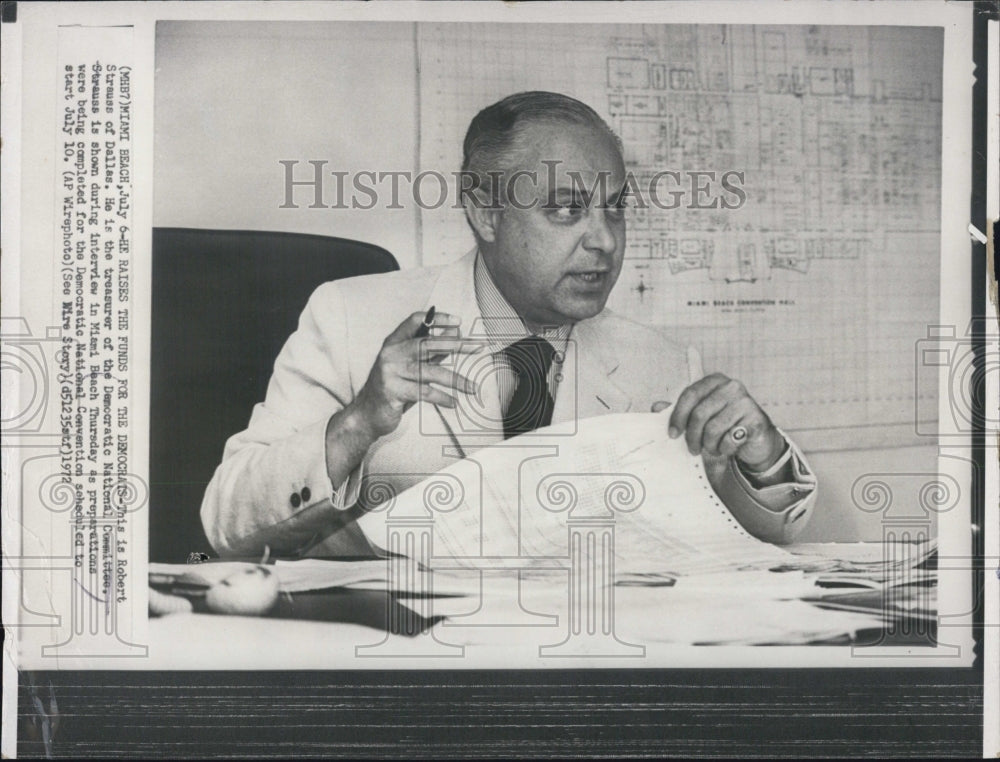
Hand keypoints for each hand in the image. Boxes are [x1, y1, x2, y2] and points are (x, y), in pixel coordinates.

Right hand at [351, 311, 483, 438]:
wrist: (368, 413)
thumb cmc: (395, 386)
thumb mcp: (412, 364)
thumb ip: (431, 350)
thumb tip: (455, 331)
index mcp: (394, 341)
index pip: (415, 321)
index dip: (437, 319)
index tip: (458, 322)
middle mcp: (391, 353)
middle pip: (427, 343)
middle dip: (456, 345)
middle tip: (477, 347)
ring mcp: (390, 372)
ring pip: (430, 372)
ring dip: (455, 380)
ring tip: (472, 387)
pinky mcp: (393, 391)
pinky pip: (424, 392)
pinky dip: (442, 398)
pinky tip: (454, 403)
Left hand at [654, 373, 784, 469]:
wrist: (756, 440)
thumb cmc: (724, 425)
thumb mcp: (702, 416)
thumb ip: (680, 410)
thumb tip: (655, 407)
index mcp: (715, 380)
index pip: (690, 394)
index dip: (677, 416)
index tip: (672, 434)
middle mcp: (732, 386)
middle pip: (699, 413)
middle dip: (692, 436)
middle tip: (692, 449)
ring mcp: (746, 402)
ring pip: (713, 429)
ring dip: (709, 445)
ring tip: (712, 448)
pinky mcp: (756, 420)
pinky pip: (730, 439)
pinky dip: (724, 449)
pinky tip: (727, 448)